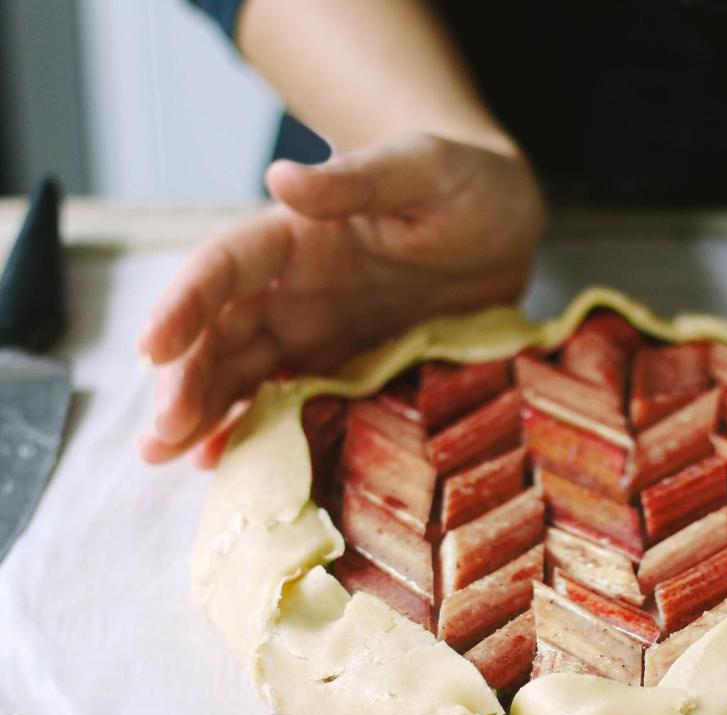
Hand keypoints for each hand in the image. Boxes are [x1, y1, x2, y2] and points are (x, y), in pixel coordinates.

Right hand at [137, 134, 545, 464]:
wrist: (506, 227)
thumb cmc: (466, 184)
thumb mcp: (421, 170)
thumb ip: (358, 180)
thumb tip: (281, 175)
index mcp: (298, 237)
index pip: (224, 268)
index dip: (184, 305)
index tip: (152, 349)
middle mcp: (294, 289)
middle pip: (221, 335)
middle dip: (184, 383)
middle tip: (158, 438)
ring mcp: (317, 333)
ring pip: (244, 375)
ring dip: (204, 415)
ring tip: (166, 459)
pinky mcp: (348, 368)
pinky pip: (293, 403)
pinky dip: (258, 430)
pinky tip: (225, 463)